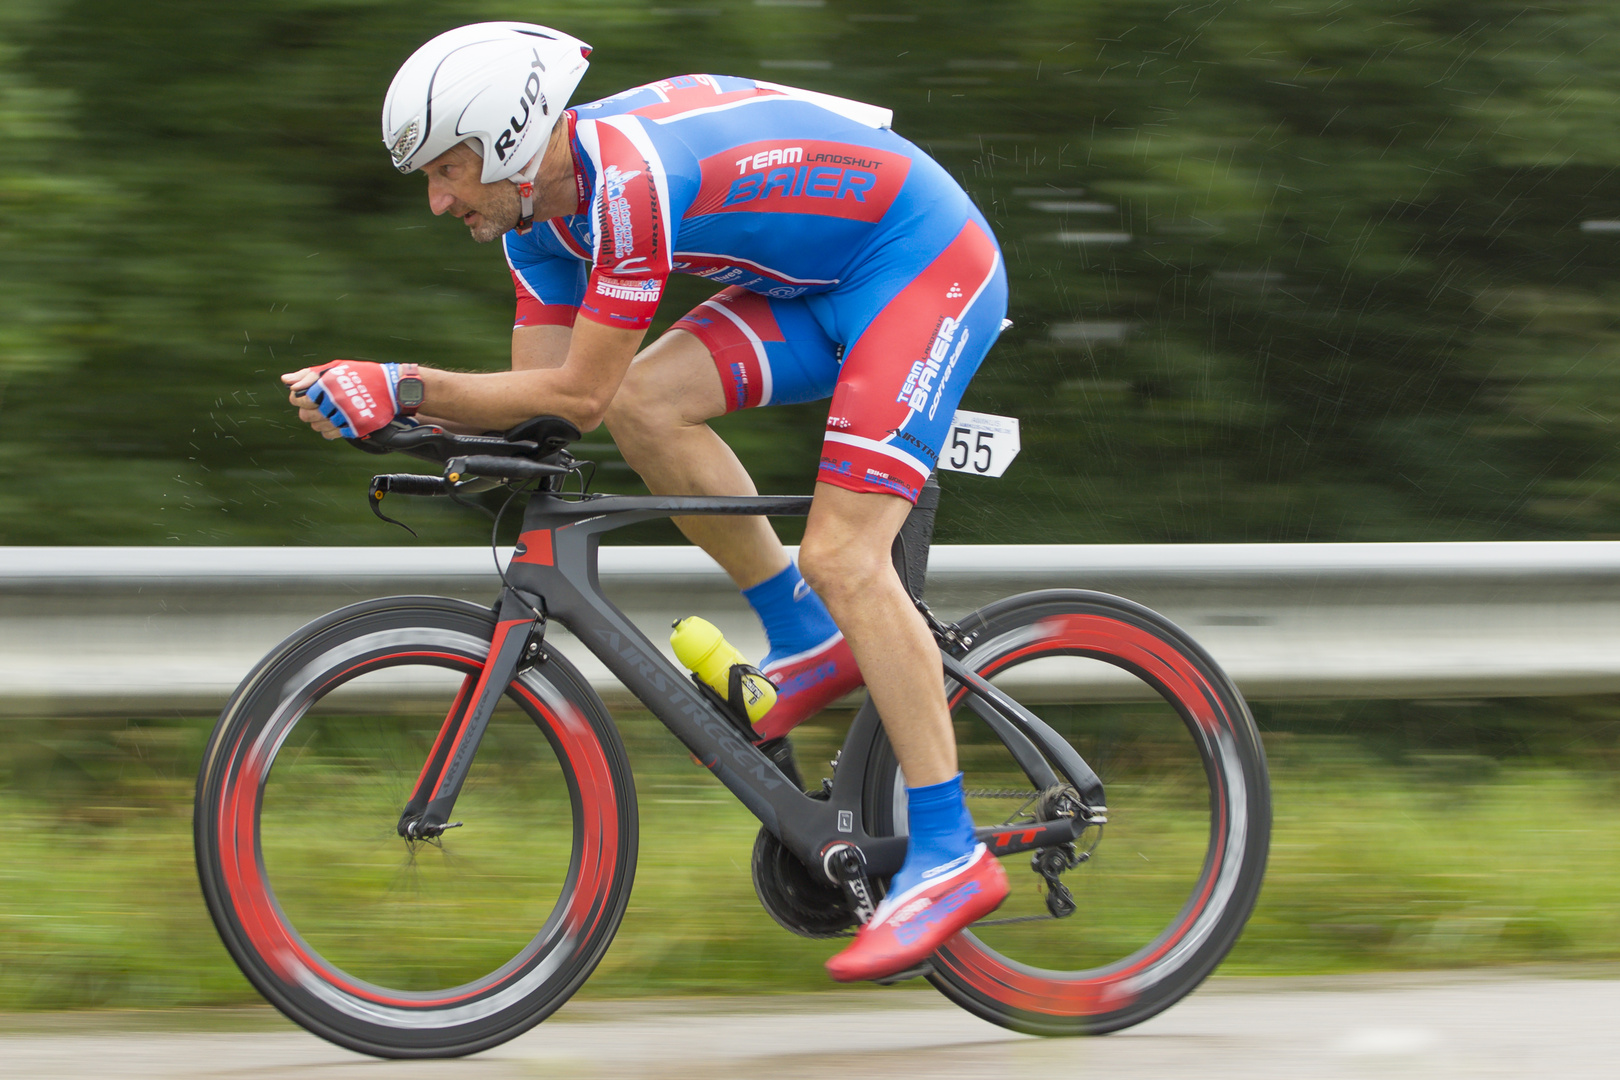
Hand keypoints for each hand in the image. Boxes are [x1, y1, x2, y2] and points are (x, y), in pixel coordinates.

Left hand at [281, 361, 400, 439]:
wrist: (392, 388)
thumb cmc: (362, 375)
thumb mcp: (335, 368)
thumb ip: (309, 375)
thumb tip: (286, 381)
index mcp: (328, 385)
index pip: (300, 399)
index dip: (299, 399)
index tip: (306, 397)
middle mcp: (335, 401)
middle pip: (306, 416)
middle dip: (309, 411)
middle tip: (319, 405)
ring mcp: (346, 416)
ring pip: (317, 426)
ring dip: (320, 420)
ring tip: (329, 412)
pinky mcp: (355, 427)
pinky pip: (331, 434)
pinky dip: (330, 430)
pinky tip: (336, 421)